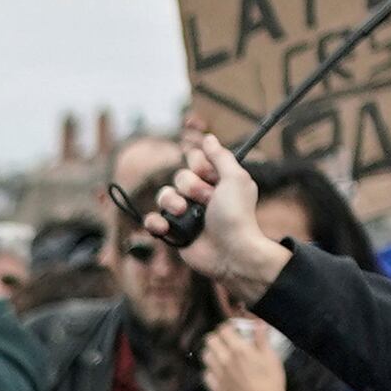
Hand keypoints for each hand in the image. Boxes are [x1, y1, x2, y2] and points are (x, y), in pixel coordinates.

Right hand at [145, 131, 294, 303]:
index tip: (211, 176)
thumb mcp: (236, 178)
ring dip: (172, 202)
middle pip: (179, 176)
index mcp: (217, 181)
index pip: (195, 160)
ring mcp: (186, 215)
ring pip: (164, 195)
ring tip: (184, 213)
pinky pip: (153, 219)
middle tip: (207, 201)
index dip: (200, 166)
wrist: (232, 252)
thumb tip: (208, 138)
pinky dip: (155, 222)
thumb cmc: (238, 216)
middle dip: (190, 187)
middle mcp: (201, 196)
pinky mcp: (174, 232)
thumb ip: (221, 156)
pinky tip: (165, 227)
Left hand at [196, 316, 297, 390]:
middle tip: (227, 342)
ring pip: (205, 356)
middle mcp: (224, 360)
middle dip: (218, 338)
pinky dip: (211, 370)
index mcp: (238, 349)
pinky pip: (206, 374)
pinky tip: (220, 372)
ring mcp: (217, 375)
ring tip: (222, 356)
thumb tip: (258, 322)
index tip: (234, 330)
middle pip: (210, 340)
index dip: (228, 327)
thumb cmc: (271, 382)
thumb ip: (261, 338)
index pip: (223, 329)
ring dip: (212, 352)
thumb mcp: (271, 357)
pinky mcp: (215, 388)